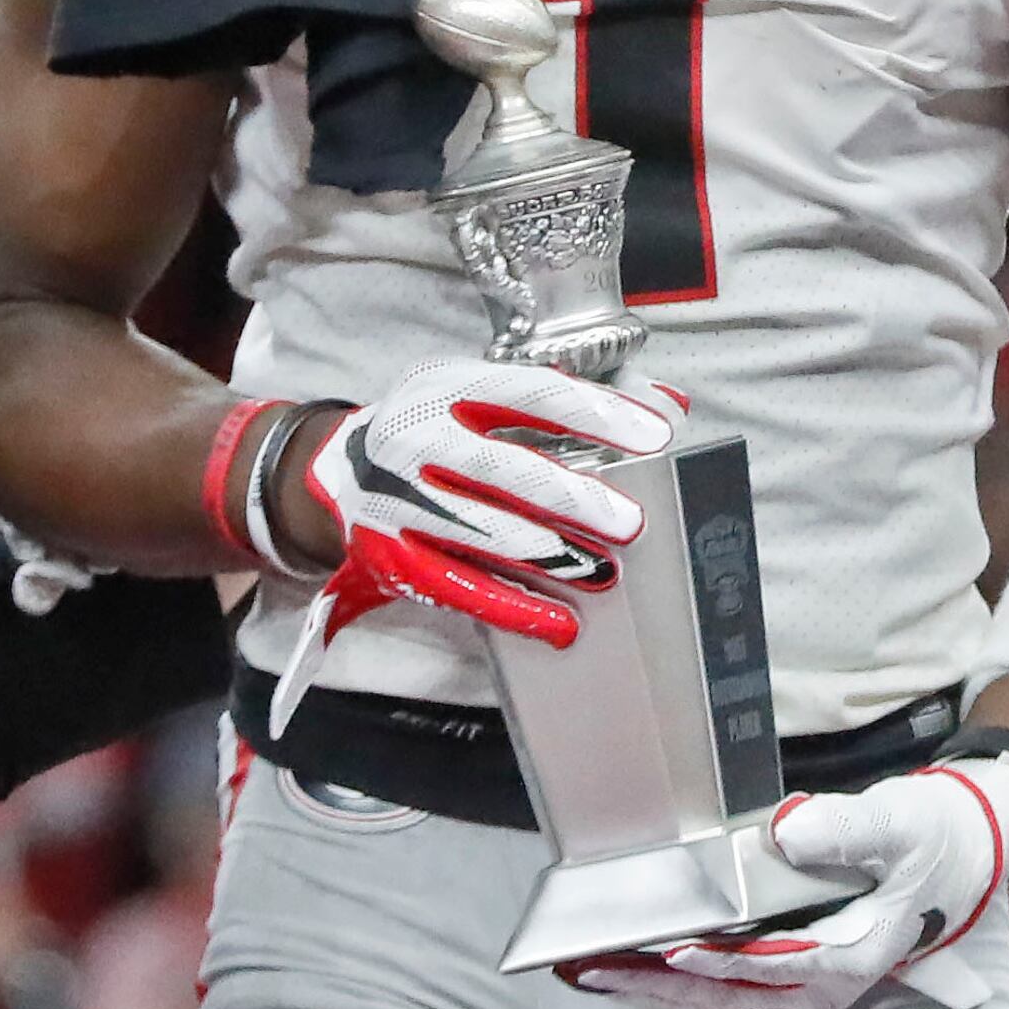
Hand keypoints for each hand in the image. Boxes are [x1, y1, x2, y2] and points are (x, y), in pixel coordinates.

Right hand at [289, 360, 676, 658]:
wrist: (337, 474)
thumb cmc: (435, 430)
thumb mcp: (485, 394)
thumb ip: (572, 400)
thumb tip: (671, 404)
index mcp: (444, 386)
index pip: (531, 393)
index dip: (597, 413)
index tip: (655, 436)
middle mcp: (413, 437)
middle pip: (504, 470)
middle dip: (573, 498)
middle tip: (629, 522)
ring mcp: (397, 500)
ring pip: (482, 532)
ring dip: (548, 556)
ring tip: (601, 572)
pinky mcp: (393, 556)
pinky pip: (460, 587)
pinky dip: (513, 608)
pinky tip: (558, 622)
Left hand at [555, 755, 1008, 1008]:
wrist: (959, 849)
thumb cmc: (933, 839)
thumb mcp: (902, 825)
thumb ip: (848, 830)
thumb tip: (787, 832)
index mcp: (850, 958)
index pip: (770, 964)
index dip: (719, 959)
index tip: (671, 949)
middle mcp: (821, 983)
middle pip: (727, 992)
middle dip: (656, 985)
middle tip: (590, 972)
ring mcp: (803, 979)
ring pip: (717, 993)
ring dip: (654, 985)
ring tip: (592, 973)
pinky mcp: (789, 965)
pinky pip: (724, 978)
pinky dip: (677, 974)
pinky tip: (634, 962)